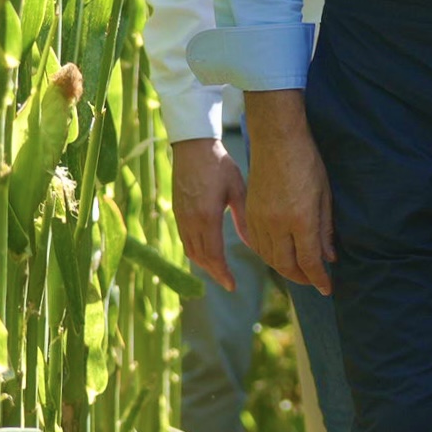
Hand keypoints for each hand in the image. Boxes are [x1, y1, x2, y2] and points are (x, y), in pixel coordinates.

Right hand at [169, 137, 244, 290]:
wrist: (192, 145)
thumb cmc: (219, 164)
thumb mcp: (237, 189)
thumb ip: (244, 219)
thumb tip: (253, 244)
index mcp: (206, 217)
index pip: (213, 255)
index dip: (222, 273)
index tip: (232, 286)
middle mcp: (190, 221)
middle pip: (200, 257)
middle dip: (214, 272)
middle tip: (228, 282)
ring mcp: (181, 216)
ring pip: (190, 250)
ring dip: (204, 263)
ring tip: (219, 270)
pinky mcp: (177, 211)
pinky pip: (185, 239)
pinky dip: (196, 251)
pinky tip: (207, 251)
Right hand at [240, 91, 334, 294]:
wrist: (276, 139)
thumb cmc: (306, 162)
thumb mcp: (324, 195)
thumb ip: (325, 229)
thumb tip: (329, 257)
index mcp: (300, 219)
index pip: (309, 261)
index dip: (319, 279)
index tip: (328, 289)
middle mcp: (277, 224)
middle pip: (286, 265)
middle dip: (302, 278)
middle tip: (314, 282)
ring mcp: (259, 219)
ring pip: (270, 257)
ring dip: (284, 269)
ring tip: (299, 271)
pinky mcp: (249, 213)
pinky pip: (256, 245)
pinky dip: (268, 255)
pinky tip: (279, 255)